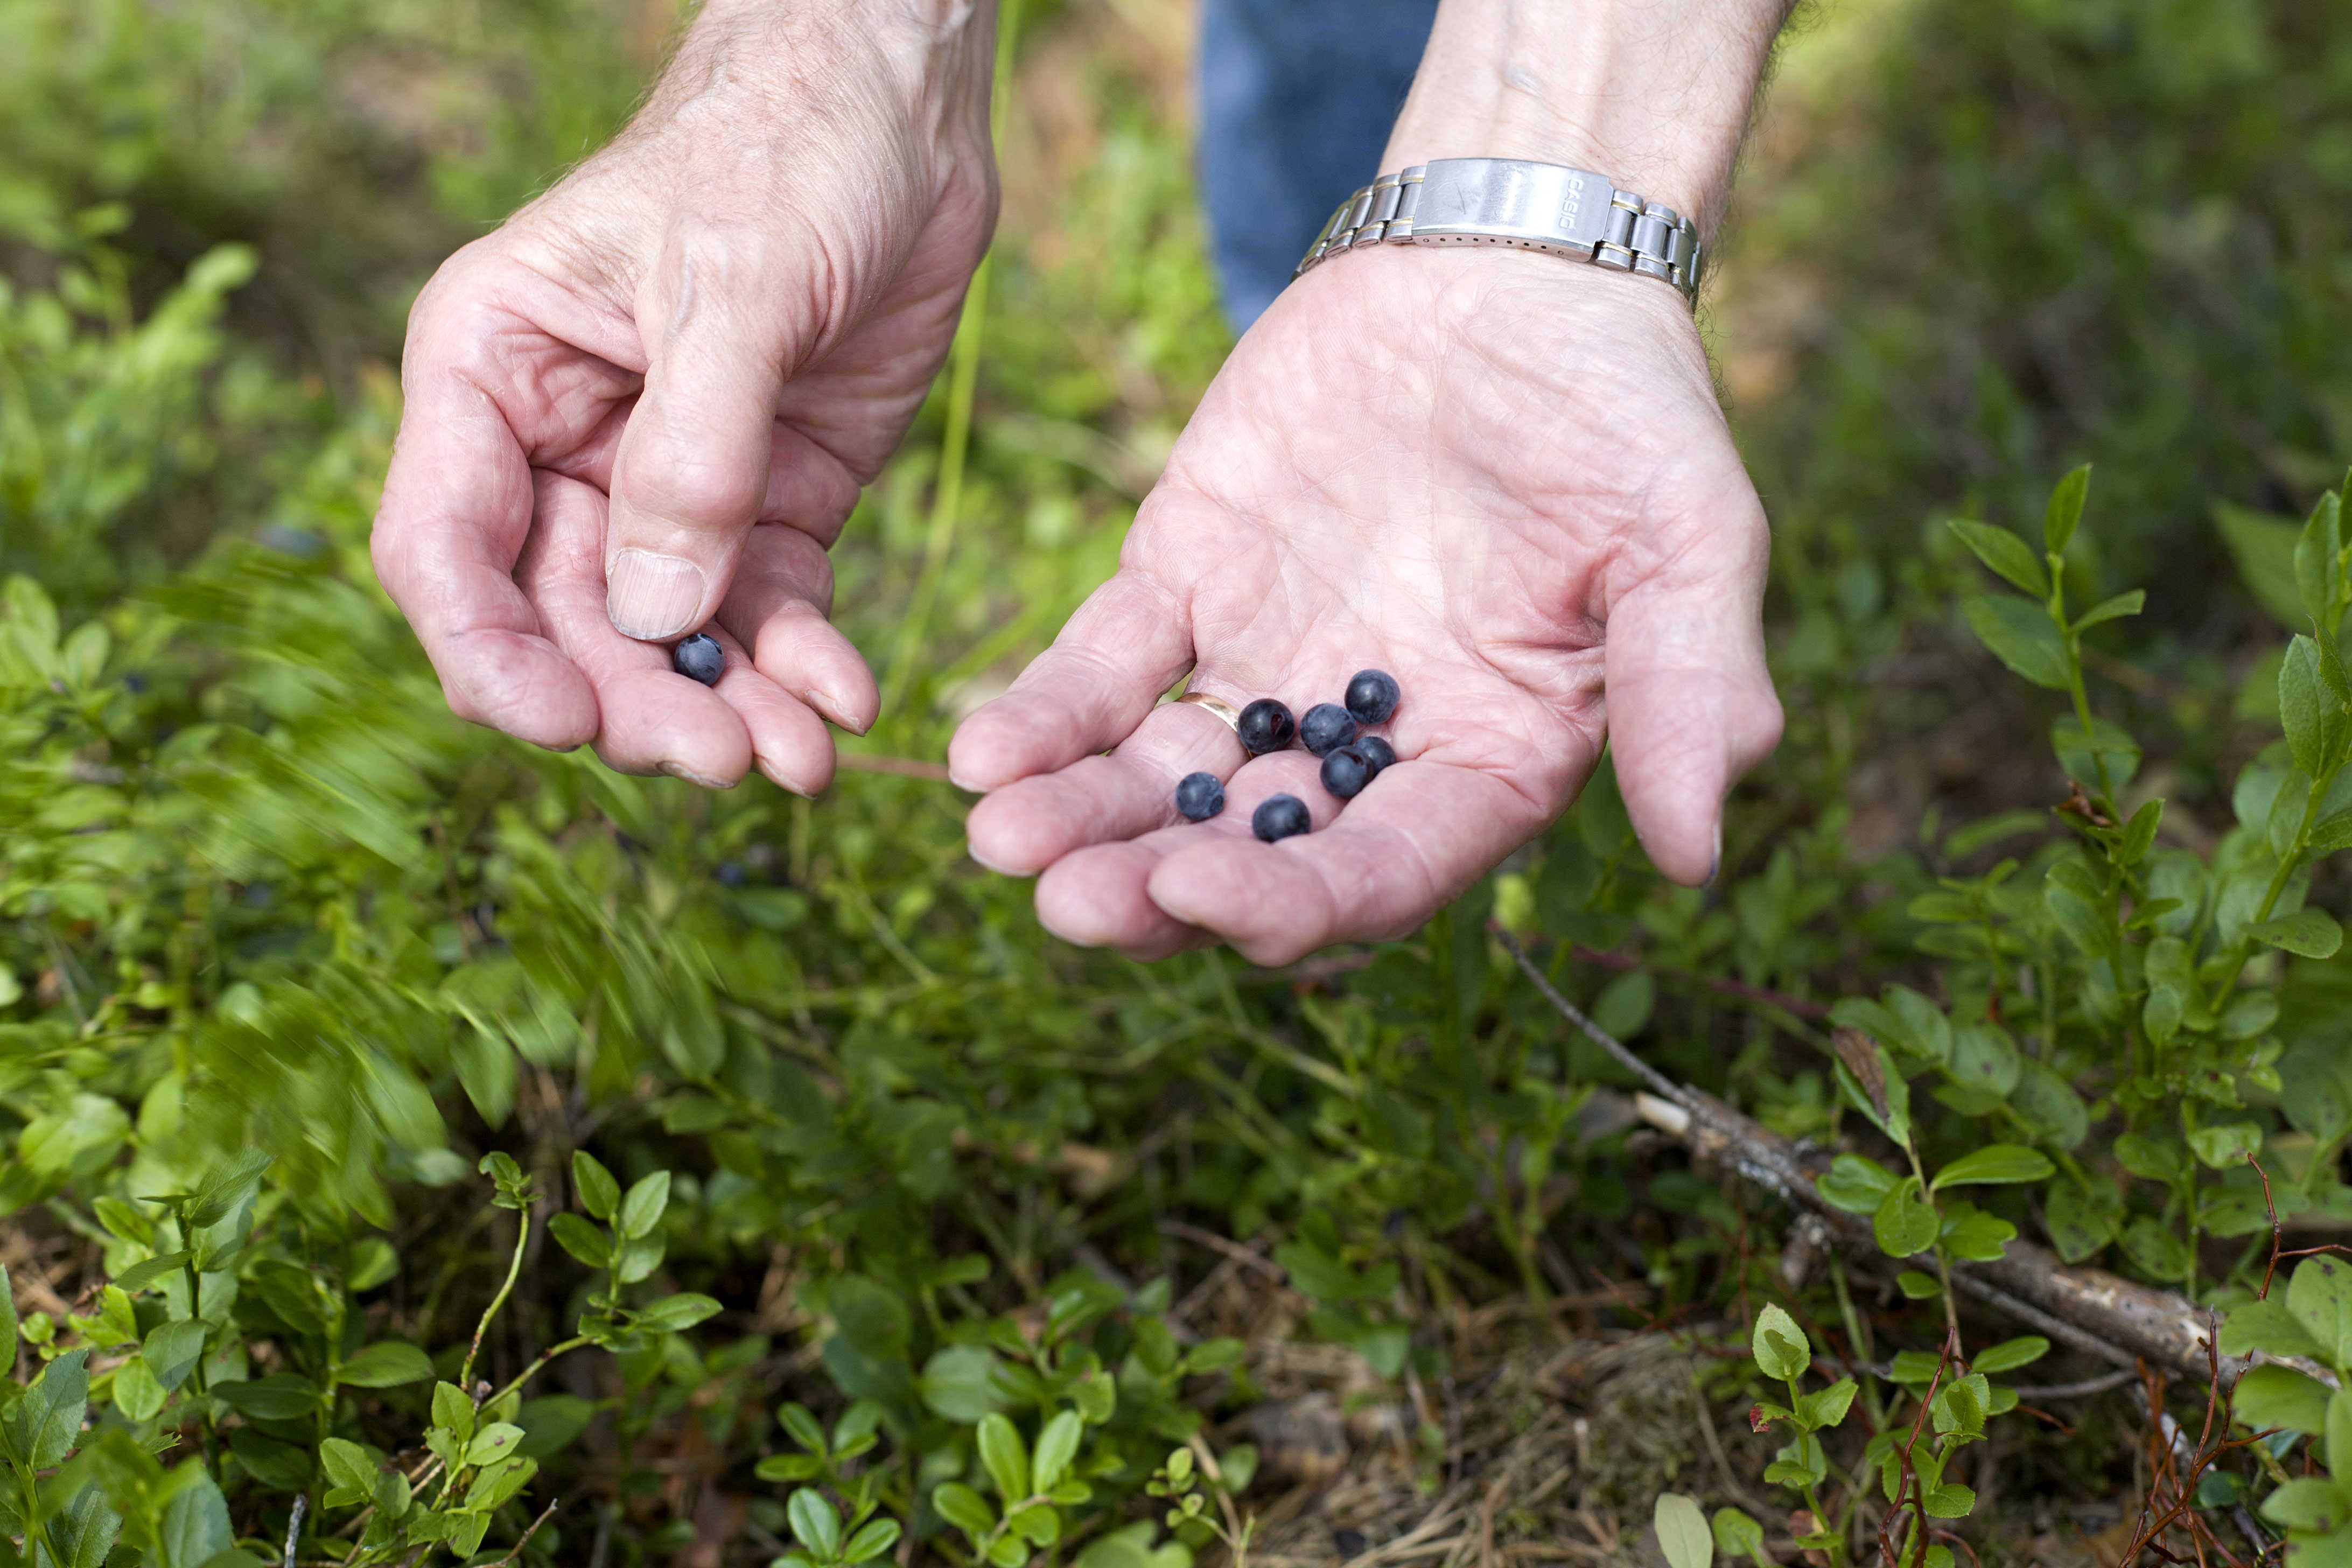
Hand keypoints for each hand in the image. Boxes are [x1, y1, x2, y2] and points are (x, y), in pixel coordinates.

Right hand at [371, 0, 995, 790]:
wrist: (903, 105)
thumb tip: (654, 618)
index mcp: (493, 371)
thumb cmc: (786, 149)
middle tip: (724, 761)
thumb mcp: (735, 288)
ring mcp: (669, 485)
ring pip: (668, 637)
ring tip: (800, 762)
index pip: (447, 548)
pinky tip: (848, 702)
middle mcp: (563, 445)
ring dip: (727, 707)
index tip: (560, 727)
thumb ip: (693, 455)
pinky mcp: (769, 501)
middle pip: (566, 620)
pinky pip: (768, 612)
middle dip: (637, 701)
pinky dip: (802, 664)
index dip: (491, 654)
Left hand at [947, 249, 1782, 965]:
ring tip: (995, 840)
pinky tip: (981, 750)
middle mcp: (1360, 747)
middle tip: (1063, 905)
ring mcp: (1260, 670)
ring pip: (1157, 779)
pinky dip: (1043, 712)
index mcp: (1480, 764)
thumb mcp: (1689, 540)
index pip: (1382, 873)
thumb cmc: (1623, 409)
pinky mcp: (1181, 584)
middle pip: (1247, 853)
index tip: (1204, 902)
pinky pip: (1101, 667)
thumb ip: (1687, 689)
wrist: (1505, 265)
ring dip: (1079, 821)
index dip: (1295, 907)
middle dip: (1153, 887)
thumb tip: (1697, 858)